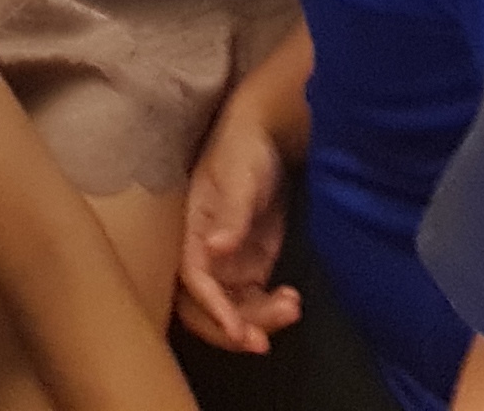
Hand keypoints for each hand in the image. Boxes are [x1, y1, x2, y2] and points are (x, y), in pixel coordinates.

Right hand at [176, 100, 299, 353]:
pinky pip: (252, 304)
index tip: (237, 330)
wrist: (264, 140)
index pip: (194, 278)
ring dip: (258, 320)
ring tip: (292, 307)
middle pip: (205, 308)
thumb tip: (214, 250)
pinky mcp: (248, 268)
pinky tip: (292, 301)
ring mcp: (226, 265)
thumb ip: (230, 213)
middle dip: (231, 329)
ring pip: (233, 311)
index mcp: (190, 231)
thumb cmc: (243, 151)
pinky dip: (271, 311)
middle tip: (263, 342)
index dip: (212, 307)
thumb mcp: (240, 177)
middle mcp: (203, 255)